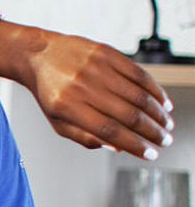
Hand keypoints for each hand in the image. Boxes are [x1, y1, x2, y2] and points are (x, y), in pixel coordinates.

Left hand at [18, 29, 173, 158]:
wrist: (38, 54)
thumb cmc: (49, 90)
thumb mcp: (58, 121)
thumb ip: (86, 137)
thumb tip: (119, 147)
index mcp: (66, 106)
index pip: (109, 131)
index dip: (135, 145)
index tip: (150, 154)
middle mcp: (81, 85)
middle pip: (128, 114)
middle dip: (152, 132)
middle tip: (165, 140)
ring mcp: (94, 67)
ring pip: (137, 95)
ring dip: (158, 113)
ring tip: (167, 124)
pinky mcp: (105, 53)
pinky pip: (139, 74)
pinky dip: (155, 90)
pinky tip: (163, 102)